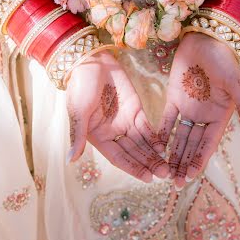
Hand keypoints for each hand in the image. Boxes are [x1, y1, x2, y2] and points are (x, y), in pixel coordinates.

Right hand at [66, 51, 168, 182]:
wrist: (91, 61)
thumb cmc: (79, 86)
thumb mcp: (77, 111)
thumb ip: (78, 135)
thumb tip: (71, 160)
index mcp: (98, 137)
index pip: (118, 158)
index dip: (133, 168)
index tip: (147, 178)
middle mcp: (113, 133)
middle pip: (133, 152)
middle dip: (148, 164)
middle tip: (165, 174)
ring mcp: (125, 121)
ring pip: (142, 142)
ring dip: (154, 155)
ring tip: (168, 166)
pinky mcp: (135, 109)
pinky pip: (147, 127)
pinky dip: (155, 137)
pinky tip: (164, 147)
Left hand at [157, 33, 239, 188]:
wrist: (207, 39)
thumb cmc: (225, 60)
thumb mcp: (237, 83)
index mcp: (219, 116)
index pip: (207, 144)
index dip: (199, 160)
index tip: (190, 176)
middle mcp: (203, 116)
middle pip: (192, 145)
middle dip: (183, 163)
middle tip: (174, 182)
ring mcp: (188, 108)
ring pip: (178, 137)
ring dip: (172, 154)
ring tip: (163, 172)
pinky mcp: (173, 98)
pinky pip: (166, 120)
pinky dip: (161, 133)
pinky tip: (154, 148)